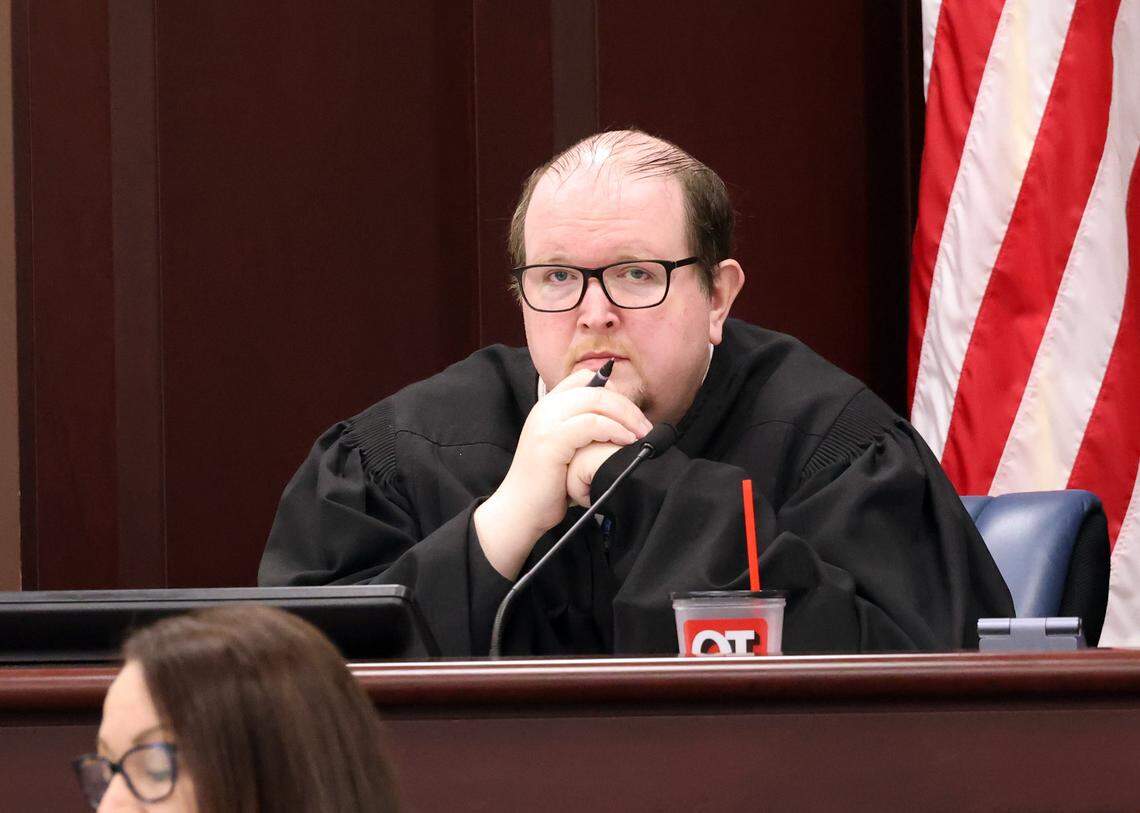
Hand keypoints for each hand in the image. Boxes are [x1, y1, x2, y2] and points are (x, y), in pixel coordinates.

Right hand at [473, 369, 650, 578]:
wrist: (521, 510)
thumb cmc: (549, 485)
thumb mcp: (569, 448)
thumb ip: (585, 429)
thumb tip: (621, 421)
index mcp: (548, 405)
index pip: (585, 378)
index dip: (613, 391)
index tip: (631, 414)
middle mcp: (546, 407)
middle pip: (597, 389)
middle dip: (627, 406)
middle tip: (646, 427)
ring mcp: (547, 421)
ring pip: (597, 401)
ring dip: (626, 417)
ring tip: (641, 435)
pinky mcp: (551, 440)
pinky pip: (592, 423)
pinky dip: (615, 430)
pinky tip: (626, 442)